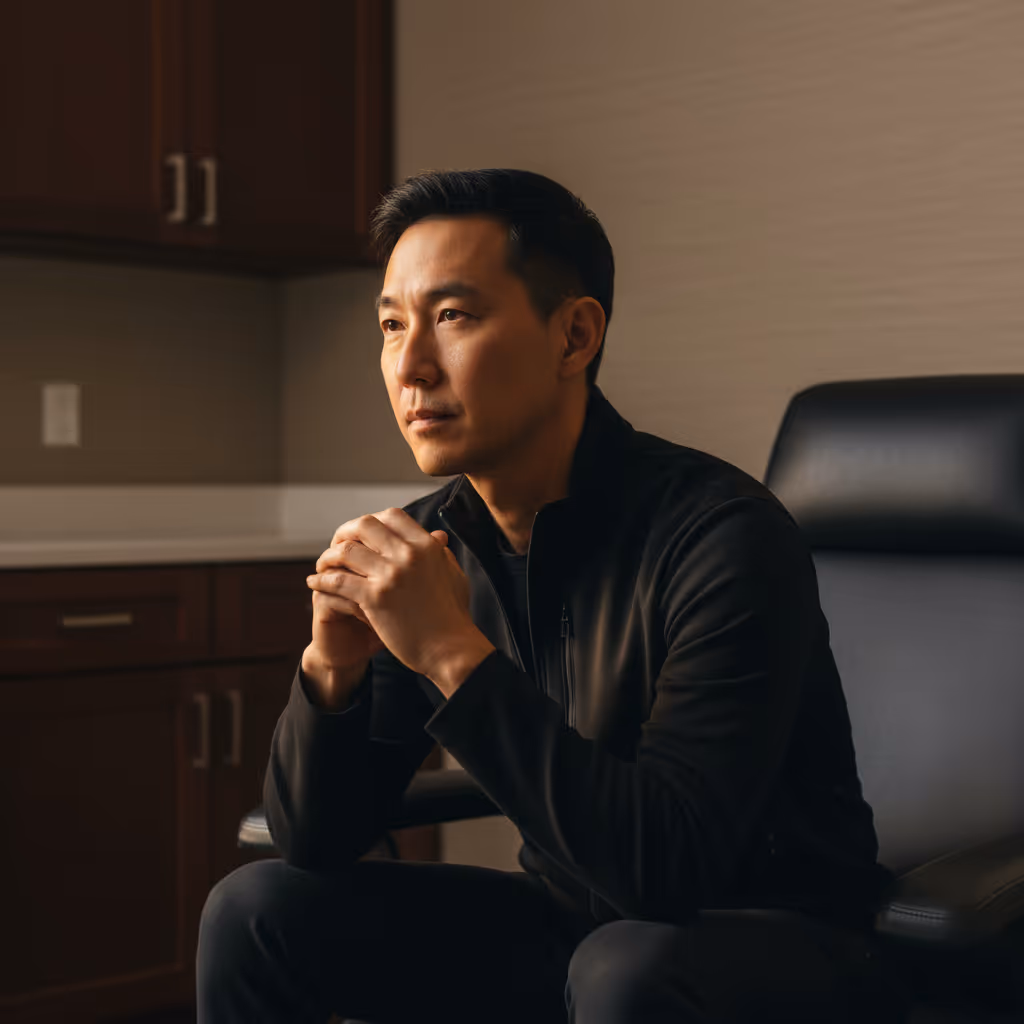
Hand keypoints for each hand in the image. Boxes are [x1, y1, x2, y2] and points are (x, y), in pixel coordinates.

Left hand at [307, 508, 494, 694]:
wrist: (451, 650)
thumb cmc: (453, 617)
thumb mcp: (454, 575)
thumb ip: (442, 553)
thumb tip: (437, 536)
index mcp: (427, 546)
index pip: (392, 515)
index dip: (372, 521)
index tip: (362, 534)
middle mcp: (408, 554)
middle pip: (365, 525)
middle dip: (345, 532)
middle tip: (337, 545)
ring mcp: (391, 575)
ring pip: (346, 551)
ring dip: (328, 556)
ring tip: (322, 566)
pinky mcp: (376, 598)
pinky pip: (339, 580)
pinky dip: (322, 580)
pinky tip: (314, 583)